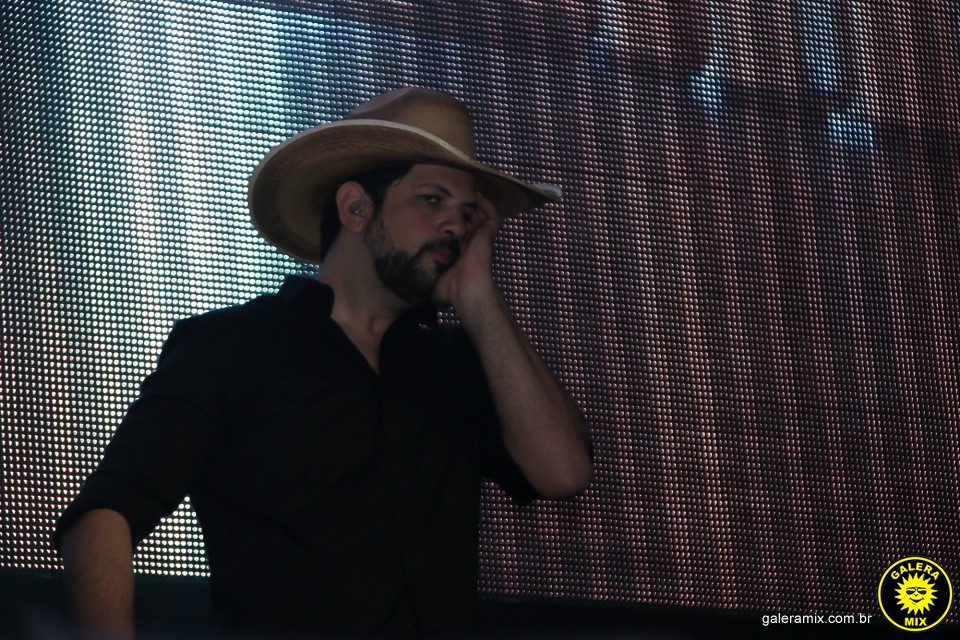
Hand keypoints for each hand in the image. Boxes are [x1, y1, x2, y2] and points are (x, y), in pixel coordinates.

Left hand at [432, 192, 501, 308]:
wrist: (467, 289)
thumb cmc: (452, 290)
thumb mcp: (434, 284)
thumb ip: (425, 280)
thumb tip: (412, 286)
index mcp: (460, 255)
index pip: (458, 236)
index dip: (453, 226)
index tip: (445, 215)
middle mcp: (471, 246)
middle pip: (470, 224)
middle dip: (465, 212)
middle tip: (458, 198)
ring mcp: (480, 241)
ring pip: (481, 219)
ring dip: (476, 206)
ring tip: (470, 192)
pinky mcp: (487, 236)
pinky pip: (492, 217)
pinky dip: (488, 206)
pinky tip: (480, 196)